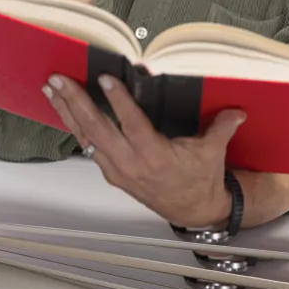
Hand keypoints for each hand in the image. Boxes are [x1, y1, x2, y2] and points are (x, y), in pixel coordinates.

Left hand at [42, 72, 245, 227]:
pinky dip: (75, 127)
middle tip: (59, 80)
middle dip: (75, 102)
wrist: (193, 210)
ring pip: (85, 137)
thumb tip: (237, 110)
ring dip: (67, 112)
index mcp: (155, 156)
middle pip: (97, 129)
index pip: (132, 124)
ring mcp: (117, 169)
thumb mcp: (213, 152)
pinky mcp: (112, 172)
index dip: (118, 101)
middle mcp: (131, 163)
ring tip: (51, 89)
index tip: (104, 79)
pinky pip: (88, 147)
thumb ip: (222, 127)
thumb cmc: (201, 179)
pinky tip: (65, 111)